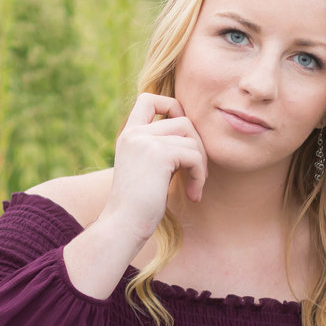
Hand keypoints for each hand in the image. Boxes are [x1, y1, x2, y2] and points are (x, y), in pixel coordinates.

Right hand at [101, 93, 206, 242]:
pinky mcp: (159, 155)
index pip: (149, 99)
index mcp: (129, 134)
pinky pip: (194, 155)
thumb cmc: (139, 206)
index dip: (172, 106)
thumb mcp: (148, 169)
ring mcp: (145, 142)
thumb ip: (162, 147)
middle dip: (197, 146)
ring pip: (191, 138)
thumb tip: (193, 133)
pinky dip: (200, 175)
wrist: (123, 226)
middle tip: (197, 173)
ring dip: (201, 164)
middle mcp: (134, 133)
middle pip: (182, 119)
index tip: (183, 135)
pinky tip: (193, 195)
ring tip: (195, 186)